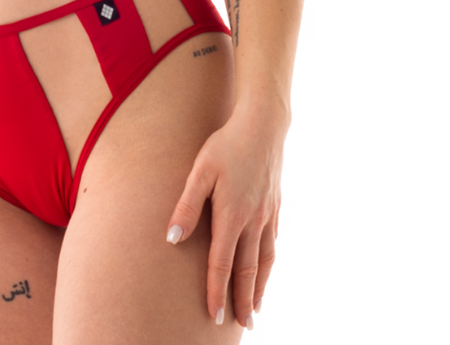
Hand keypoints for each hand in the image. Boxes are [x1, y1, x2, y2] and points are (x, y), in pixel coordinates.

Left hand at [166, 107, 283, 328]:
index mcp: (232, 215)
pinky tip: (265, 270)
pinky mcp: (276, 206)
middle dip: (243, 301)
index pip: (222, 263)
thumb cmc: (226, 144)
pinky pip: (273, 244)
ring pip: (265, 261)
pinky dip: (269, 264)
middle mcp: (253, 221)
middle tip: (242, 326)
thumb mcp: (200, 170)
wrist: (264, 124)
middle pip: (248, 271)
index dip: (217, 292)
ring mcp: (268, 215)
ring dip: (261, 288)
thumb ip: (187, 205)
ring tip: (256, 309)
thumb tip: (172, 239)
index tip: (214, 316)